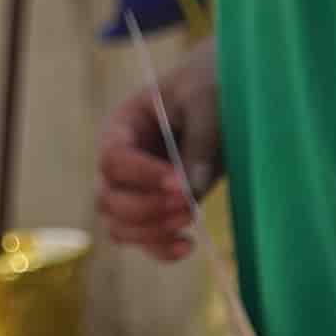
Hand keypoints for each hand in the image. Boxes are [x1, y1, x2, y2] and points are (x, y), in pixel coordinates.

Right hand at [95, 59, 219, 259]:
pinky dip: (161, 250)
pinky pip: (144, 242)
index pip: (113, 158)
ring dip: (151, 233)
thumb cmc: (211, 85)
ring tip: (189, 221)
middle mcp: (120, 163)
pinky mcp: (157, 211)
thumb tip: (190, 191)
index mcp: (122, 126)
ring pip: (120, 227)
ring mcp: (135, 190)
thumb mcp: (207, 100)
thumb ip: (199, 141)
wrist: (226, 96)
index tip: (178, 183)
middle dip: (146, 208)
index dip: (141, 175)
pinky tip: (189, 245)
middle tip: (188, 203)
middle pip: (108, 199)